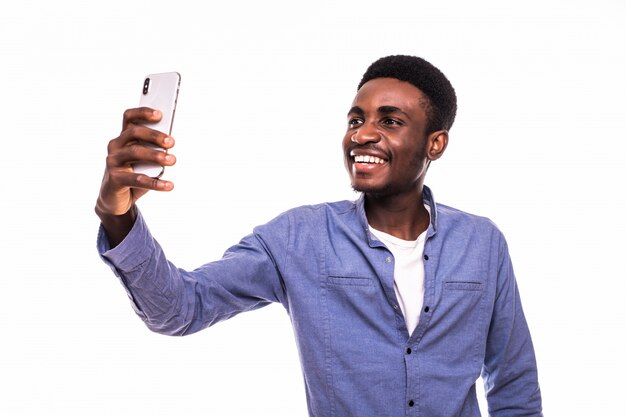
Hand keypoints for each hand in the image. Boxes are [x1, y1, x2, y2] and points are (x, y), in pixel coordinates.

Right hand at [95, 107, 176, 244]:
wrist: (116, 199)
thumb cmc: (134, 174)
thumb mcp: (145, 161)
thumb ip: (154, 150)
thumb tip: (169, 145)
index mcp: (124, 138)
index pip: (130, 118)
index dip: (143, 113)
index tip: (160, 114)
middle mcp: (116, 146)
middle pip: (133, 132)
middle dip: (154, 135)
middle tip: (171, 142)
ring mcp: (113, 162)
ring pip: (134, 152)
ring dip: (155, 155)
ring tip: (172, 160)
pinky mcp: (115, 179)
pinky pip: (137, 179)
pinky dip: (155, 182)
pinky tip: (168, 185)